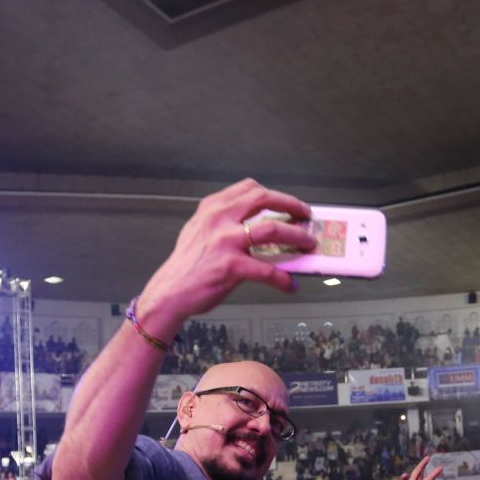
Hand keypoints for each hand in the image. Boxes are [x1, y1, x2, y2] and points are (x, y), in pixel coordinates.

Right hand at [135, 178, 314, 327]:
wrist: (171, 291)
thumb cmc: (188, 264)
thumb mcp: (200, 230)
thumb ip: (223, 221)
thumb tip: (256, 225)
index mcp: (212, 207)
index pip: (249, 188)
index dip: (275, 195)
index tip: (289, 203)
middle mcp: (219, 218)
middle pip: (264, 199)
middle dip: (291, 205)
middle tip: (306, 216)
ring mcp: (225, 241)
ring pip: (272, 230)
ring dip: (296, 237)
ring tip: (308, 244)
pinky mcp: (231, 266)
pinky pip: (266, 270)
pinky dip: (283, 279)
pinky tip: (290, 285)